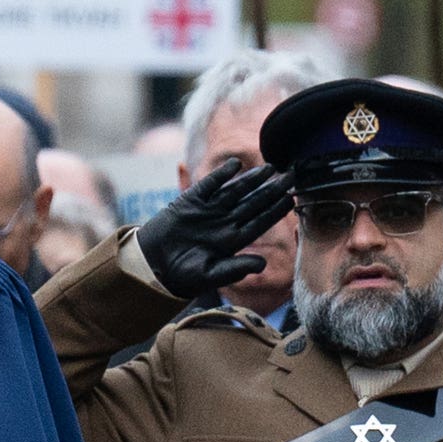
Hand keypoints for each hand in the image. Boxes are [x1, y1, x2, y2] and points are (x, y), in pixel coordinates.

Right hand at [136, 159, 293, 298]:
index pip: (260, 221)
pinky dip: (221, 175)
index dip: (276, 210)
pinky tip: (235, 165)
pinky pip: (209, 185)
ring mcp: (208, 211)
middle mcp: (224, 222)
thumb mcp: (209, 276)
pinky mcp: (190, 202)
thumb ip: (235, 269)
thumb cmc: (180, 275)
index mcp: (232, 240)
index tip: (291, 199)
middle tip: (291, 175)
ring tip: (270, 168)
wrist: (150, 265)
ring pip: (235, 191)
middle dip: (272, 189)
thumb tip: (262, 264)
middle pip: (253, 202)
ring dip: (252, 179)